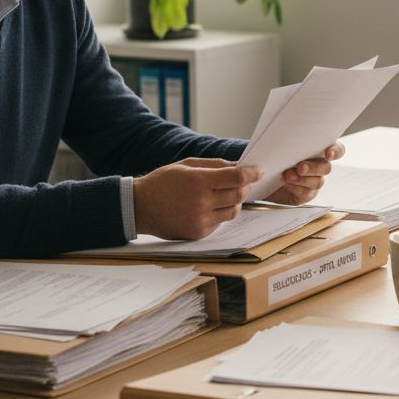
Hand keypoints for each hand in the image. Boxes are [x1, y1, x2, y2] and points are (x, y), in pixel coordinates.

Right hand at [133, 158, 261, 239]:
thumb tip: (240, 166)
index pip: (236, 178)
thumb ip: (215, 165)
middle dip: (247, 186)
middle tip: (246, 181)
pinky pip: (221, 222)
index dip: (251, 173)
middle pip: (238, 194)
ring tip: (227, 193)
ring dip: (236, 201)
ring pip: (234, 211)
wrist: (139, 207)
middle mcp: (201, 202)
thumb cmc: (163, 181)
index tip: (258, 170)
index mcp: (198, 181)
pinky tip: (211, 205)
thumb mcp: (187, 165)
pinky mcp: (198, 233)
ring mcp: (200, 220)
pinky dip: (221, 212)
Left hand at [264, 141, 344, 204]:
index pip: (337, 150)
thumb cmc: (273, 156)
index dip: (335, 151)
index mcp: (318, 149)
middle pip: (326, 167)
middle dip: (313, 167)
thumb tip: (285, 142)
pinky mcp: (306, 194)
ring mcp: (314, 181)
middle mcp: (319, 165)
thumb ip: (287, 143)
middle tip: (300, 167)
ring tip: (287, 176)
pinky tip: (287, 185)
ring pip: (318, 181)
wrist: (262, 175)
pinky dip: (297, 189)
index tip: (328, 154)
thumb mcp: (279, 145)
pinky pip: (307, 193)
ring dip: (303, 179)